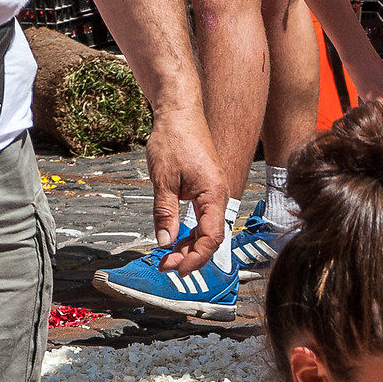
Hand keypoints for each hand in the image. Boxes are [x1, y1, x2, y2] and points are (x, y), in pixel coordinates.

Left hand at [144, 107, 228, 272]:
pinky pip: (202, 218)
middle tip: (164, 265)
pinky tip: (174, 238)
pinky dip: (188, 231)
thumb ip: (165, 214)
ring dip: (188, 246)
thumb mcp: (163, 181)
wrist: (179, 112)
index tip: (176, 269)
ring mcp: (214, 194)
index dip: (195, 258)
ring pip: (205, 230)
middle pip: (210, 238)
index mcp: (214, 194)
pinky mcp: (206, 190)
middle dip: (189, 256)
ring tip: (166, 255)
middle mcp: (219, 196)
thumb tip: (165, 243)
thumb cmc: (173, 139)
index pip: (211, 238)